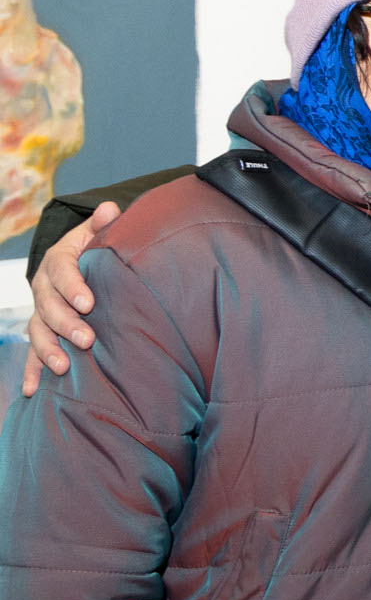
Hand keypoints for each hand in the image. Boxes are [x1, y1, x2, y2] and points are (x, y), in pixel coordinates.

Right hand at [21, 202, 116, 396]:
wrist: (77, 267)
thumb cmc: (93, 252)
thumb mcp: (96, 236)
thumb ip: (102, 226)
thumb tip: (110, 208)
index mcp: (58, 263)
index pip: (62, 272)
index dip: (73, 287)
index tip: (88, 302)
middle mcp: (43, 289)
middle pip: (48, 307)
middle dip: (66, 324)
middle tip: (87, 339)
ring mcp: (40, 313)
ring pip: (38, 332)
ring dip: (48, 350)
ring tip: (63, 366)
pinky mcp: (42, 333)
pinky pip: (33, 354)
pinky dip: (31, 372)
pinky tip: (31, 391)